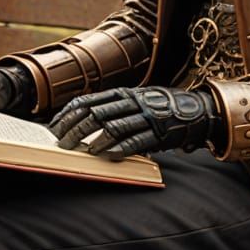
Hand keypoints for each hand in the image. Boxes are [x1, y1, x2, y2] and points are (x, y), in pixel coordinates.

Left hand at [50, 86, 222, 159]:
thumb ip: (111, 109)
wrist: (195, 111)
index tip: (53, 127)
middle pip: (95, 114)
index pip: (86, 101)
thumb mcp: (133, 102)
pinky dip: (119, 148)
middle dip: (75, 129)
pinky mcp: (158, 133)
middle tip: (61, 144)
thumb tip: (79, 123)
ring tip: (82, 152)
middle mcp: (132, 102)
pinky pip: (135, 141)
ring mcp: (145, 116)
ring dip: (94, 140)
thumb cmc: (157, 109)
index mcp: (122, 93)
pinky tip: (107, 155)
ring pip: (113, 126)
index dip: (67, 114)